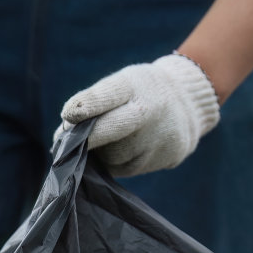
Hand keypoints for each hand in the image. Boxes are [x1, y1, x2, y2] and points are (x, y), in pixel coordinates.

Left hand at [59, 53, 220, 176]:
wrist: (189, 100)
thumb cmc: (141, 92)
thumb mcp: (122, 84)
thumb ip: (92, 104)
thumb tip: (62, 135)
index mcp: (135, 86)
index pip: (109, 94)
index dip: (89, 105)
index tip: (68, 115)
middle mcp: (150, 110)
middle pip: (110, 130)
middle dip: (88, 139)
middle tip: (65, 142)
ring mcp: (160, 137)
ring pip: (114, 156)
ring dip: (104, 152)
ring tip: (114, 138)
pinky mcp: (168, 157)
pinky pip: (128, 168)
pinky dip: (120, 161)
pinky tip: (129, 147)